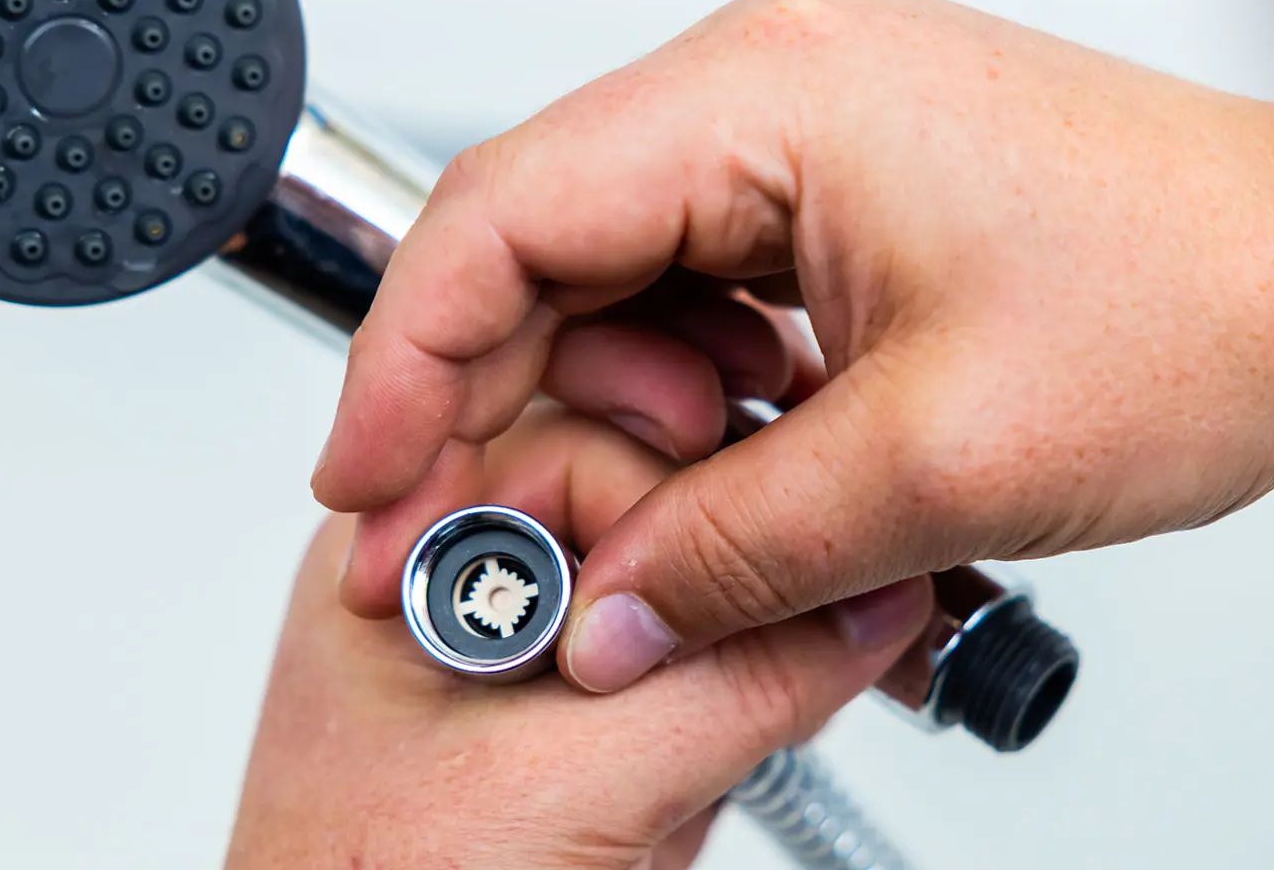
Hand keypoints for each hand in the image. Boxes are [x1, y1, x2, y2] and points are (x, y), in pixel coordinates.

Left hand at [228, 406, 930, 867]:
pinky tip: (650, 826)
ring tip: (655, 798)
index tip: (753, 591)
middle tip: (732, 692)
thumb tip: (867, 607)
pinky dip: (685, 765)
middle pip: (645, 519)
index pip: (588, 447)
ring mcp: (498, 662)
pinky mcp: (544, 736)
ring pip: (671, 613)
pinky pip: (660, 699)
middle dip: (700, 623)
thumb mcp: (578, 781)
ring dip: (697, 708)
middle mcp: (453, 583)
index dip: (683, 520)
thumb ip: (739, 683)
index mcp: (407, 546)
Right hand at [313, 0, 1273, 693]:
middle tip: (462, 535)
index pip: (503, 209)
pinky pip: (696, 290)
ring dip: (601, 414)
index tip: (365, 472)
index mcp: (768, 90)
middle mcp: (770, 84)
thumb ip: (730, 557)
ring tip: (648, 523)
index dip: (406, 355)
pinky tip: (719, 471)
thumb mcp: (932, 465)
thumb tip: (601, 620)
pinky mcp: (835, 189)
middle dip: (490, 402)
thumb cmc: (1200, 302)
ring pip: (614, 278)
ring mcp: (802, 132)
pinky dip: (680, 396)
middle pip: (539, 243)